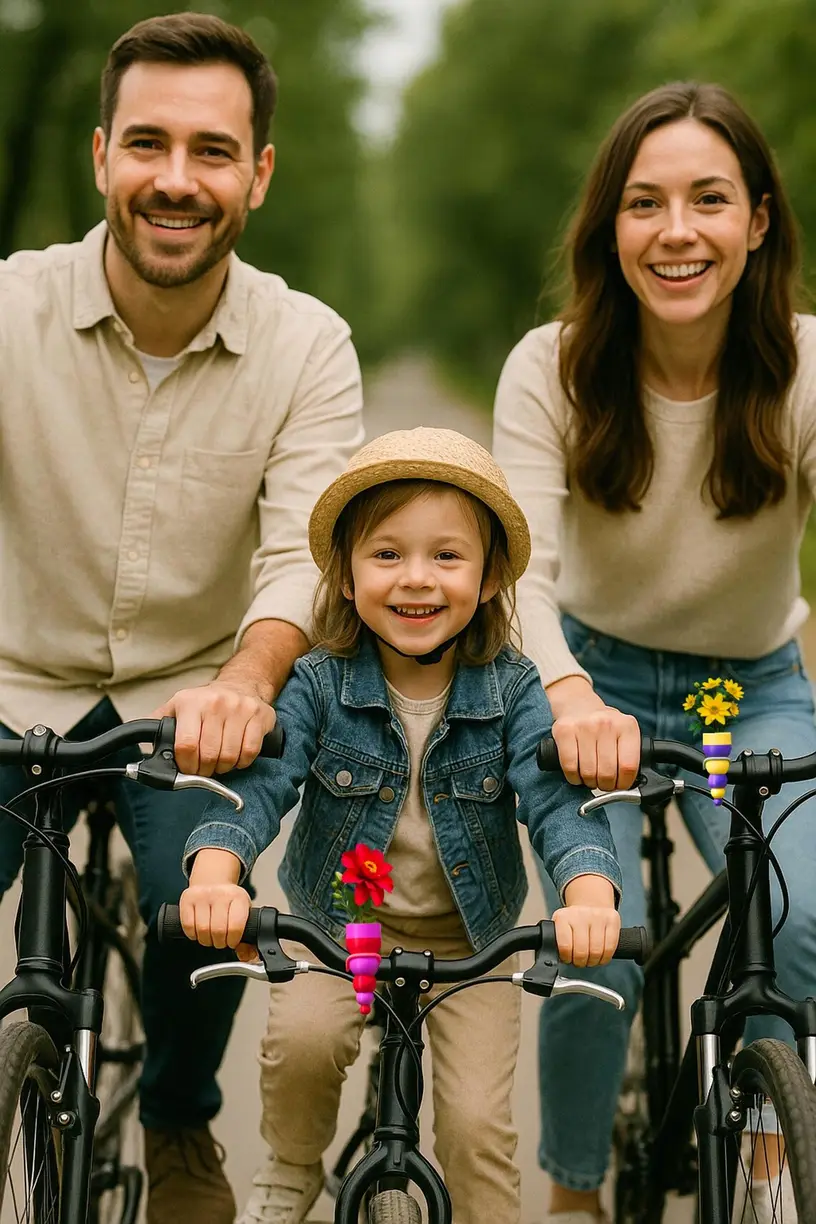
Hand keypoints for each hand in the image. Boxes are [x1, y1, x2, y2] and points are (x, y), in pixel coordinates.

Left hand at [152, 679, 274, 775]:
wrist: (240, 684)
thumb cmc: (205, 703)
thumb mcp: (176, 707)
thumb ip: (157, 726)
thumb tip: (139, 748)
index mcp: (189, 702)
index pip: (186, 745)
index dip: (186, 765)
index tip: (188, 769)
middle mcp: (215, 702)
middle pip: (209, 754)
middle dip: (204, 769)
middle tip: (204, 768)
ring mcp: (240, 708)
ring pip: (229, 756)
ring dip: (223, 767)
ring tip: (219, 761)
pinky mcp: (260, 715)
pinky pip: (249, 752)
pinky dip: (242, 762)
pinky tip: (236, 756)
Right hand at [179, 881, 250, 949]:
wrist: (213, 880)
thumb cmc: (229, 902)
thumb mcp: (243, 914)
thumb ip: (247, 938)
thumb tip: (247, 956)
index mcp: (239, 898)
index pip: (235, 926)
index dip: (232, 941)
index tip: (232, 942)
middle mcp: (221, 894)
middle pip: (217, 930)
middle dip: (219, 942)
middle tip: (220, 941)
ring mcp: (203, 894)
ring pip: (202, 929)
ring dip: (206, 940)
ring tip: (210, 936)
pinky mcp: (187, 898)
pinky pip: (188, 925)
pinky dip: (193, 934)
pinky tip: (198, 931)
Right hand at [546, 676, 639, 789]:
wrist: (578, 705)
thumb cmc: (603, 726)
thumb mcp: (623, 734)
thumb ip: (630, 755)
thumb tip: (630, 787)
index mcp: (627, 726)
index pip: (629, 766)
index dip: (624, 783)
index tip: (620, 786)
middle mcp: (606, 723)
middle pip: (608, 772)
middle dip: (606, 785)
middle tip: (604, 783)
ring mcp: (584, 726)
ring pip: (588, 772)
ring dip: (590, 782)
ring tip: (591, 777)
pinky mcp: (564, 731)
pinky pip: (570, 766)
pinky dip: (574, 777)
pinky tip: (577, 774)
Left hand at [552, 904, 620, 966]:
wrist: (590, 904)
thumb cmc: (573, 922)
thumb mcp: (559, 927)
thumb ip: (556, 941)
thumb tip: (555, 958)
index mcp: (563, 917)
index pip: (565, 946)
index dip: (567, 958)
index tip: (567, 959)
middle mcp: (580, 914)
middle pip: (581, 951)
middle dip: (580, 962)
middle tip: (579, 962)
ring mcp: (597, 915)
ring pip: (597, 951)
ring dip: (593, 961)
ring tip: (590, 960)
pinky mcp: (612, 919)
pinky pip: (610, 947)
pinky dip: (605, 958)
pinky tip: (601, 957)